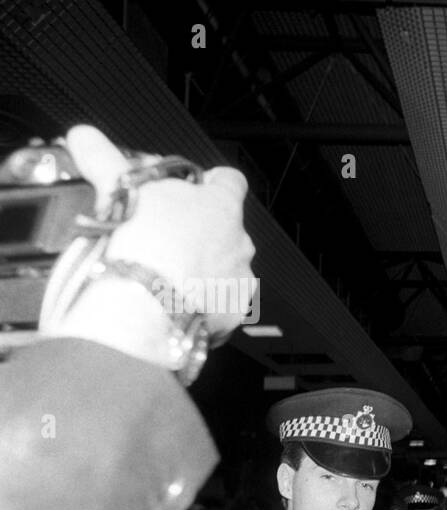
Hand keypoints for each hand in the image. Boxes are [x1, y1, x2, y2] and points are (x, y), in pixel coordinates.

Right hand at [51, 126, 254, 358]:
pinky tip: (173, 302)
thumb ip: (105, 159)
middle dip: (198, 231)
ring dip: (200, 269)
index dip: (211, 183)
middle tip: (163, 236)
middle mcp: (239, 242)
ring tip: (164, 274)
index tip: (193, 188)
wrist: (145, 301)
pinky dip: (199, 304)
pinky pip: (218, 305)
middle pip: (225, 229)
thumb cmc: (139, 240)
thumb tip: (84, 136)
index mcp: (221, 204)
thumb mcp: (119, 190)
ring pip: (224, 268)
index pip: (230, 181)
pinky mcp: (230, 313)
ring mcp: (239, 280)